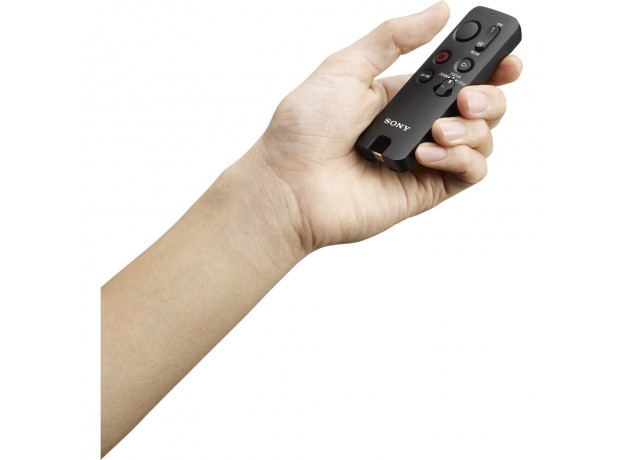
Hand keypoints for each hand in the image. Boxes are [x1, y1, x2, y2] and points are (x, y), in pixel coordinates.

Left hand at [250, 1, 522, 252]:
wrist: (289, 185)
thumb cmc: (304, 130)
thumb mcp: (346, 67)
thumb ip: (394, 38)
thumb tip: (439, 12)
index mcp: (400, 95)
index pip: (457, 77)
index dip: (489, 66)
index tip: (506, 58)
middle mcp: (416, 127)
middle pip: (480, 107)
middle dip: (489, 95)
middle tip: (468, 95)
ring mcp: (424, 160)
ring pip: (482, 139)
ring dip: (474, 128)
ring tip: (439, 129)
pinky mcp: (426, 190)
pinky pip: (469, 173)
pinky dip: (462, 159)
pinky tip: (428, 154)